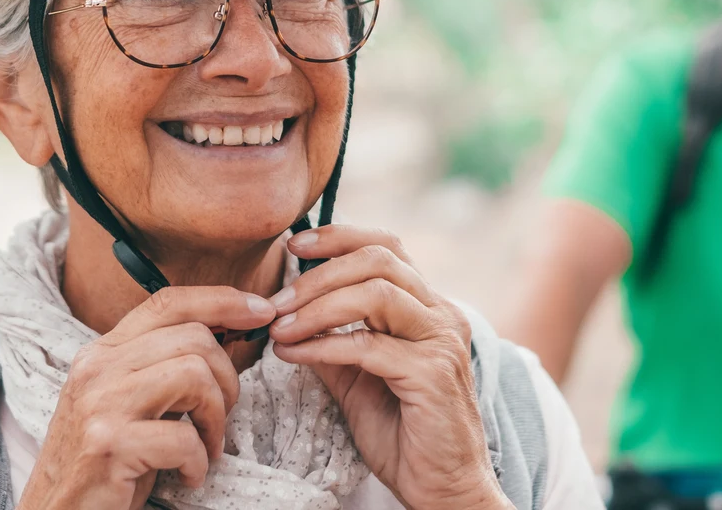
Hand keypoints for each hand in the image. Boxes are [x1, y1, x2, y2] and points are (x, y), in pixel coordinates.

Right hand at [17, 287, 276, 509]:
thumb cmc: (107, 459)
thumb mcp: (130, 400)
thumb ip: (163, 364)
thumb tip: (229, 329)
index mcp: (103, 351)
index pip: (169, 301)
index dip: (222, 300)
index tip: (261, 311)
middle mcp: (97, 368)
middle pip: (194, 338)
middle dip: (227, 378)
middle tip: (220, 417)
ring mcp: (100, 404)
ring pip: (194, 375)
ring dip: (216, 417)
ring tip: (206, 446)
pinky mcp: (109, 445)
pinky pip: (184, 436)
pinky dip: (198, 461)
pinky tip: (189, 475)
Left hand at [269, 225, 510, 509]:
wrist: (444, 490)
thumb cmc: (405, 437)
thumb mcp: (357, 381)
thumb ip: (333, 344)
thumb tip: (288, 316)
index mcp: (428, 308)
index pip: (387, 247)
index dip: (340, 237)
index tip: (295, 246)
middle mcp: (441, 315)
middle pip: (379, 260)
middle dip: (319, 273)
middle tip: (277, 300)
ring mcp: (440, 342)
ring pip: (375, 293)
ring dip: (318, 306)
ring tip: (281, 327)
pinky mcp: (432, 374)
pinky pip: (368, 345)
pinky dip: (323, 344)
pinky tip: (294, 355)